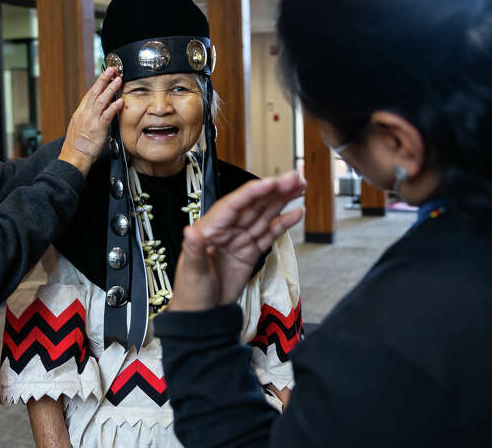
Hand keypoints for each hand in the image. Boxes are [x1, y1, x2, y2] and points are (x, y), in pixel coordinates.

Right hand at [59, 67, 123, 175]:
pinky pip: (107, 115)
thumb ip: (86, 119)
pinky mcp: (98, 128)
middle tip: (112, 69)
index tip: (104, 76)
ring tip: (118, 80)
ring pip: (101, 100)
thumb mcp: (78, 129)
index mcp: (80, 113)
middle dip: (103, 79)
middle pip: (94, 92)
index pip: (89, 95)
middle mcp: (85, 114)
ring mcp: (91, 120)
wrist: (73, 158)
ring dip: (110, 89)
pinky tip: (120, 100)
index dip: (97, 84)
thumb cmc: (76, 147)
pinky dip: (113, 107)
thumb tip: (93, 114)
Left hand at [169, 171, 306, 311]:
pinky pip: (268, 234)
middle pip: (253, 204)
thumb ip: (194, 250)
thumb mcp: (192, 272)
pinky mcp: (250, 252)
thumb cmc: (191, 293)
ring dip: (282, 200)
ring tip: (300, 186)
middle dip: (274, 190)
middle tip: (296, 177)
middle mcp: (226, 229)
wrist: (202, 315)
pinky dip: (283, 223)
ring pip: (264, 215)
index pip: (234, 204)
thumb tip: (191, 231)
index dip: (254, 192)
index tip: (271, 182)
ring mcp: (240, 240)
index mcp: (210, 228)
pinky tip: (296, 212)